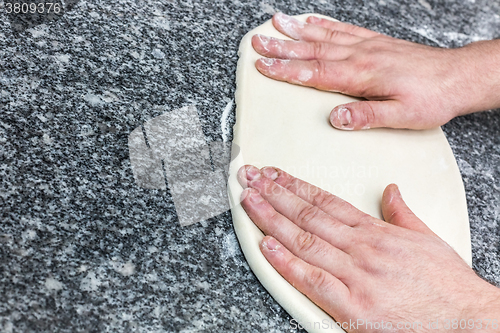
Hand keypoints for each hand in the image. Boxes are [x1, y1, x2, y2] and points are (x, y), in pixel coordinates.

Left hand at [238, 165, 499, 331]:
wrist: (466, 318)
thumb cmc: (445, 281)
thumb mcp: (426, 238)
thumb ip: (401, 212)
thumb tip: (389, 189)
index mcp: (375, 231)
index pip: (326, 201)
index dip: (295, 186)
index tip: (274, 174)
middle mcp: (361, 248)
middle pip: (309, 214)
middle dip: (274, 193)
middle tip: (249, 177)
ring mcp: (356, 275)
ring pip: (305, 240)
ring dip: (272, 218)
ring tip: (248, 200)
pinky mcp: (354, 305)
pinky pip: (313, 280)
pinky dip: (287, 262)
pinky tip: (266, 246)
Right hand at [252, 13, 499, 129]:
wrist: (457, 77)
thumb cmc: (431, 98)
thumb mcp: (402, 116)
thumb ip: (367, 117)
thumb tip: (336, 118)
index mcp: (362, 75)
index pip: (316, 72)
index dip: (287, 70)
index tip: (264, 65)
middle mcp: (361, 56)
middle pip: (313, 50)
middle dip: (282, 47)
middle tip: (257, 42)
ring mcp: (367, 46)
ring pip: (325, 36)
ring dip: (297, 31)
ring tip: (276, 23)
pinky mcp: (375, 42)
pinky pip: (344, 30)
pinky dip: (324, 24)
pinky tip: (312, 21)